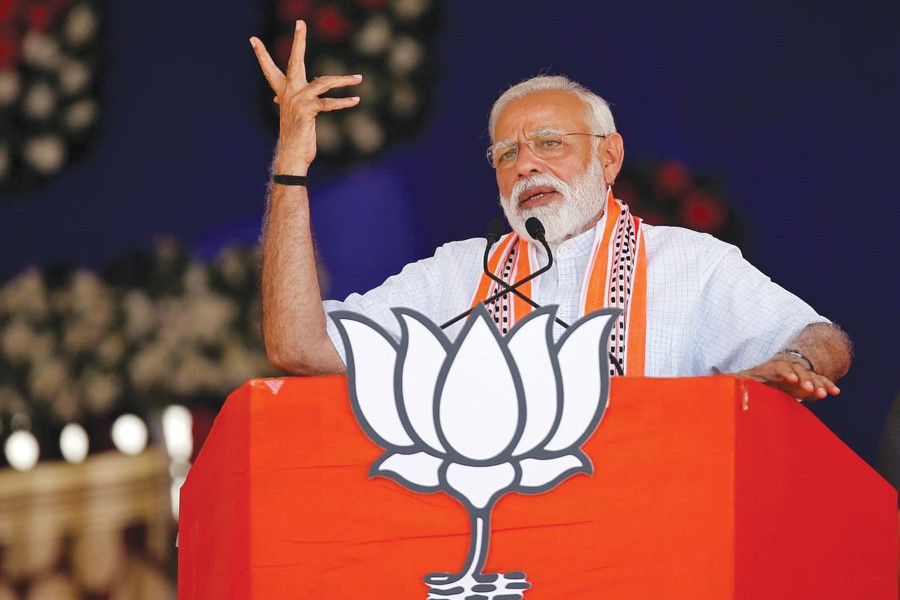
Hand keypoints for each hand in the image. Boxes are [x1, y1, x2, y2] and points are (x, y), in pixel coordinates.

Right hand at [250, 21, 361, 173]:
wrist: (292, 154)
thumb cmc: (295, 135)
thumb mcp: (291, 114)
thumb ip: (288, 101)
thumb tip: (279, 97)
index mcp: (283, 91)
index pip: (269, 68)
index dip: (261, 54)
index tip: (253, 39)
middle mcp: (289, 92)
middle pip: (294, 60)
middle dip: (299, 41)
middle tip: (300, 23)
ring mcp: (298, 101)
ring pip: (323, 82)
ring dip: (343, 80)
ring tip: (358, 79)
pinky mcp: (308, 111)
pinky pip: (329, 103)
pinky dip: (344, 102)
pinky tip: (355, 100)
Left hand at [736, 355, 839, 401]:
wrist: (776, 371)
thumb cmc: (761, 377)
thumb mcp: (749, 378)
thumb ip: (738, 380)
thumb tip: (718, 379)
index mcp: (774, 368)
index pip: (781, 368)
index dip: (786, 373)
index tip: (791, 379)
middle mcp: (790, 368)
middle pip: (799, 371)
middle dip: (804, 379)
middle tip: (808, 390)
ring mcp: (802, 373)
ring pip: (812, 376)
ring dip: (818, 384)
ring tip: (824, 394)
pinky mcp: (810, 380)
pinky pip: (821, 381)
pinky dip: (828, 385)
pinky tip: (835, 392)